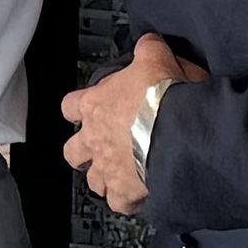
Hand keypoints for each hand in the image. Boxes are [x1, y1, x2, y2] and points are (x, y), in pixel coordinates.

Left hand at [60, 31, 191, 216]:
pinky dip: (129, 201)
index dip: (78, 108)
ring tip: (123, 174)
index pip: (70, 106)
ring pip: (93, 181)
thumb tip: (149, 43)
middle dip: (84, 151)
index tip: (89, 109)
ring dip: (106, 178)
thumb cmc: (162, 97)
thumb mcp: (156, 59)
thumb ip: (148, 50)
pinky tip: (141, 196)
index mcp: (95, 106)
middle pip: (72, 151)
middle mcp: (94, 140)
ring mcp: (106, 169)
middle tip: (103, 147)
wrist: (177, 131)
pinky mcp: (124, 193)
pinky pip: (120, 204)